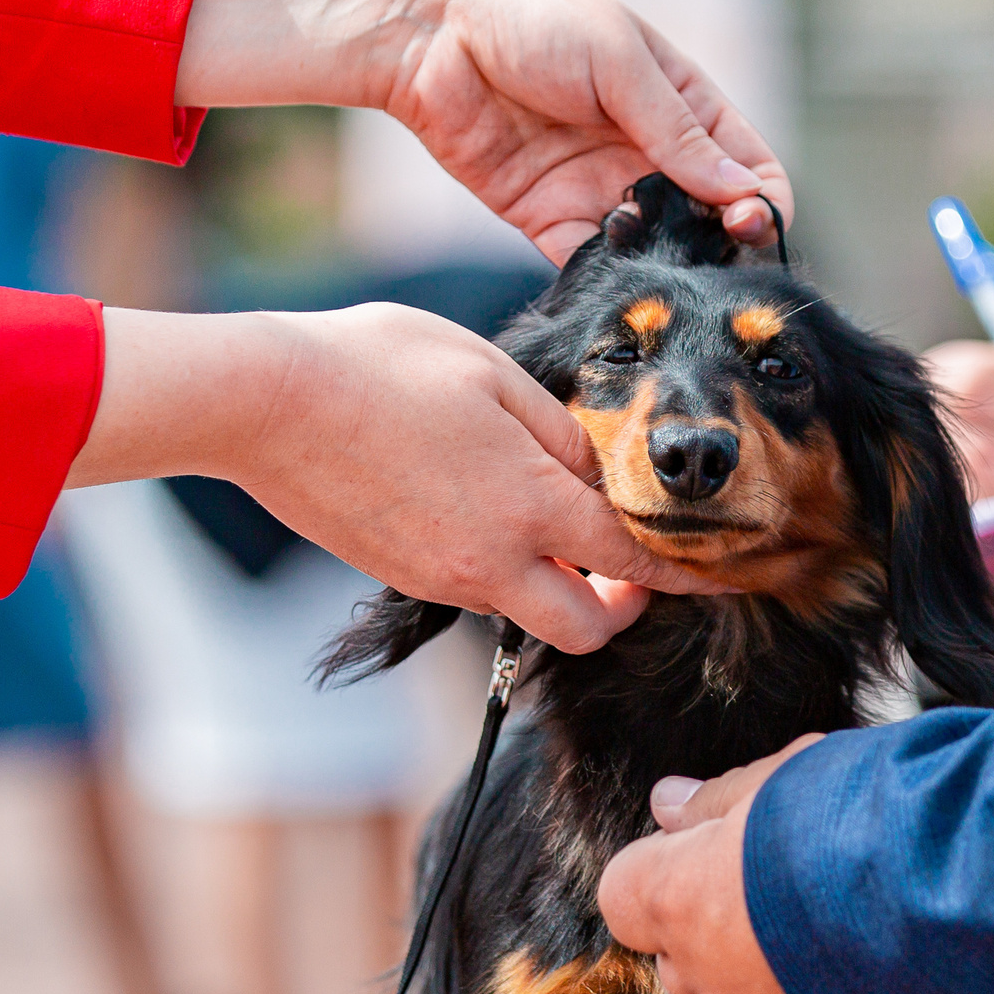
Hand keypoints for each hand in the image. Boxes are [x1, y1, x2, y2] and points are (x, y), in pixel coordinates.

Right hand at [71, 304, 728, 652]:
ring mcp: (443, 578)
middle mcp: (493, 562)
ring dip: (555, 579)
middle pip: (589, 627)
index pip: (637, 559)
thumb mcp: (492, 376)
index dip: (691, 575)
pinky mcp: (403, 575)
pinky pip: (474, 586)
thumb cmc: (379, 366)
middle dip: (623, 605)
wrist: (263, 403)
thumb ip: (559, 432)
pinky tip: (476, 500)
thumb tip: (597, 470)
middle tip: (626, 557)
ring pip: (527, 607)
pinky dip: (499, 563)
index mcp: (532, 507)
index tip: (730, 578)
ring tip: (542, 507)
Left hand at [176, 0, 789, 262]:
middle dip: (715, 247)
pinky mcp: (549, 219)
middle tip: (706, 260)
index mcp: (682, 103)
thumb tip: (743, 194)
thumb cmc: (534, 18)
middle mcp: (647, 152)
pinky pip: (590, 264)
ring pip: (652, 249)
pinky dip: (606, 279)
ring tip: (656, 271)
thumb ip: (677, 133)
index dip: (761, 202)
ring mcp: (599, 189)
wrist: (430, 31)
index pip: (748, 166)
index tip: (752, 226)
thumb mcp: (619, 63)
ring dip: (661, 267)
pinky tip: (611, 282)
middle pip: (705, 219)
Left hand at [598, 736, 870, 993]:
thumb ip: (722, 798)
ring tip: (855, 926)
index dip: (662, 872)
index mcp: (683, 901)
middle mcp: (714, 980)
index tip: (709, 849)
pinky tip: (890, 975)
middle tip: (788, 886)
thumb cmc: (877, 823)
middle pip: (682, 961)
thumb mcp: (793, 775)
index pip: (625, 896)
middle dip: (717, 930)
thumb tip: (671, 803)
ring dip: (781, 975)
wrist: (978, 905)